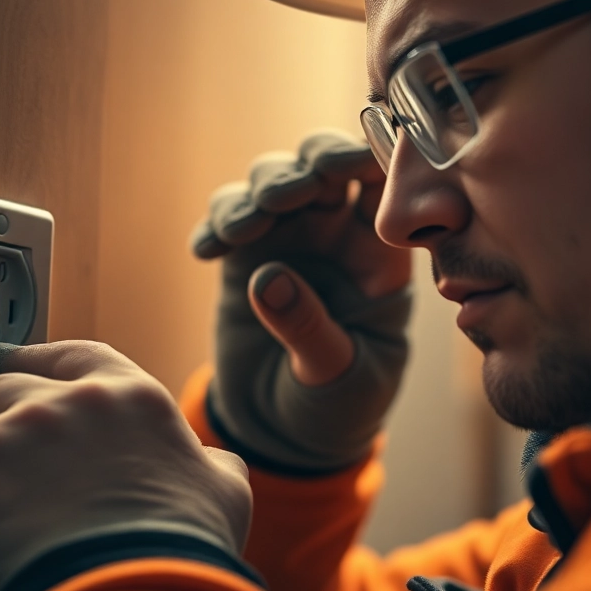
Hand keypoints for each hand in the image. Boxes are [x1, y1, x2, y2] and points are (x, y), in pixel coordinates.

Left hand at [0, 341, 251, 590]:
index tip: (13, 357)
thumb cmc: (177, 557)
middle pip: (3, 388)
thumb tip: (217, 464)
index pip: (76, 355)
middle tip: (0, 471)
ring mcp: (9, 433)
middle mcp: (67, 402)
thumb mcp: (222, 496)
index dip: (38, 357)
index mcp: (129, 399)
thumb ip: (212, 465)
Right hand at [191, 132, 412, 471]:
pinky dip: (215, 223)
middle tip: (287, 195)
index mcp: (380, 253)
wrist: (288, 430)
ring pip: (273, 179)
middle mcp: (336, 233)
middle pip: (325, 165)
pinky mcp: (243, 255)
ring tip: (243, 231)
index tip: (347, 163)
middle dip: (306, 166)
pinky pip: (227, 216)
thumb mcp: (336, 374)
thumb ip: (308, 328)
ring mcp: (288, 238)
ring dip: (258, 192)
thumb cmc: (339, 402)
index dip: (369, 160)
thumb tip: (269, 281)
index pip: (384, 185)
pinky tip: (207, 252)